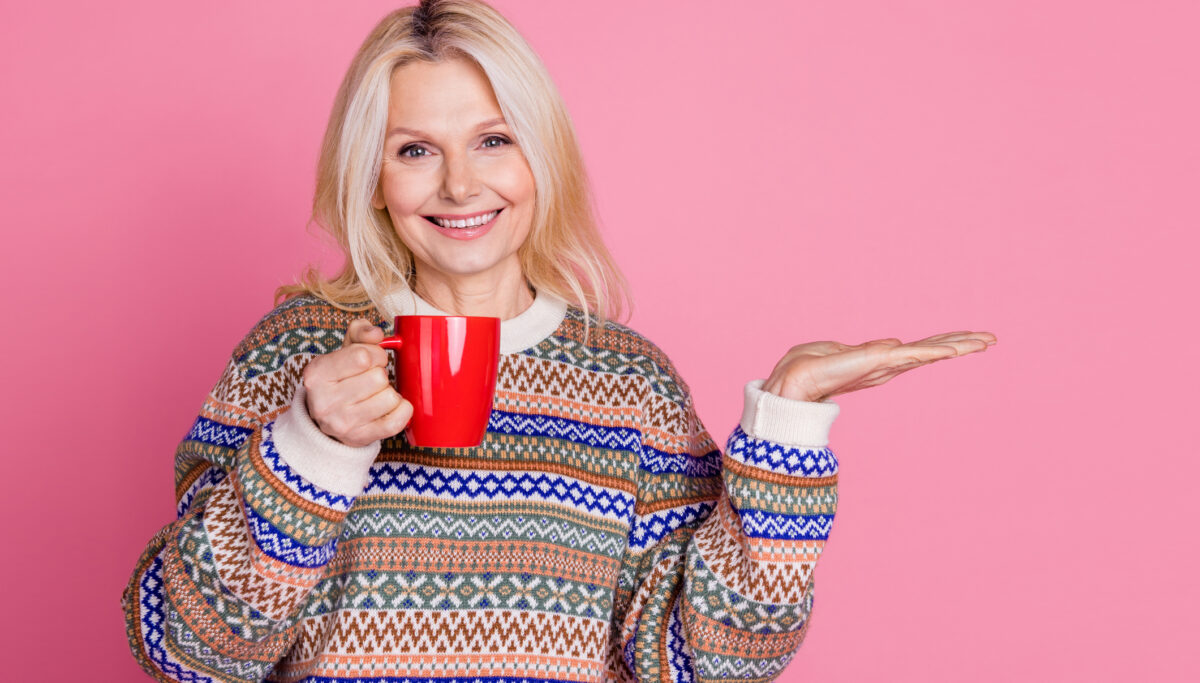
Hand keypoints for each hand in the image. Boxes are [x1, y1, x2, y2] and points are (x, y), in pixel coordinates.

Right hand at [302, 319, 412, 447]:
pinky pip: (397, 421)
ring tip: (376, 394)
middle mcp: (324, 401)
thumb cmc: (340, 378)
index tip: (371, 359)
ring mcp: (342, 423)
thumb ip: (360, 332)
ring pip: (390, 398)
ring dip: (389, 393)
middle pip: (378, 378)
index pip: (363, 356)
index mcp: (317, 374)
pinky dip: (402, 410)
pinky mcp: (360, 438)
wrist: (326, 419)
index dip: (376, 354)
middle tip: (372, 379)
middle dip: (381, 374)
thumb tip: (376, 333)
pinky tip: (390, 407)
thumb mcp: (343, 350)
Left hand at [761, 330, 997, 401]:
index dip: (940, 345)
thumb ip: (865, 350)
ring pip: (928, 353)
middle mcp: (886, 366)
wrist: (790, 386)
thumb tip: (893, 345)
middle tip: (990, 339)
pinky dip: (937, 351)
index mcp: (876, 361)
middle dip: (959, 345)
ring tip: (986, 340)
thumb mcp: (835, 352)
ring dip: (958, 346)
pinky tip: (959, 349)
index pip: (915, 351)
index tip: (966, 340)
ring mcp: (885, 366)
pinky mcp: (879, 363)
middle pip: (930, 352)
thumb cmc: (803, 370)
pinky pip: (914, 355)